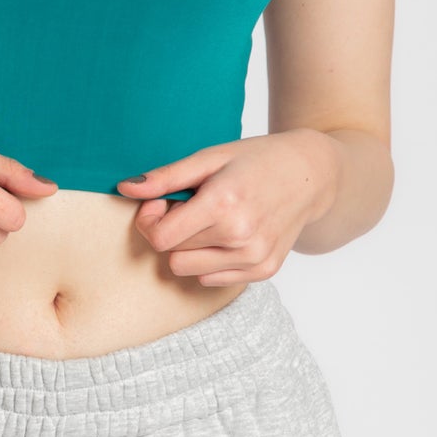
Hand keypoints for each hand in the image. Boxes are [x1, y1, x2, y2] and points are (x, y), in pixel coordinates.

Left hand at [115, 132, 338, 285]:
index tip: (162, 201)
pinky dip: (210, 259)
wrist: (310, 174)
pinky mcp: (265, 271)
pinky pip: (212, 279)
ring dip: (189, 247)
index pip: (160, 237)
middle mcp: (241, 236)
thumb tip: (125, 189)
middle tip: (192, 205)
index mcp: (224, 203)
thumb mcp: (209, 157)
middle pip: (172, 252)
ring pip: (188, 269)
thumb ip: (166, 177)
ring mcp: (254, 257)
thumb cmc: (256, 159)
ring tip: (210, 220)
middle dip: (172, 229)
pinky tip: (227, 233)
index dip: (150, 219)